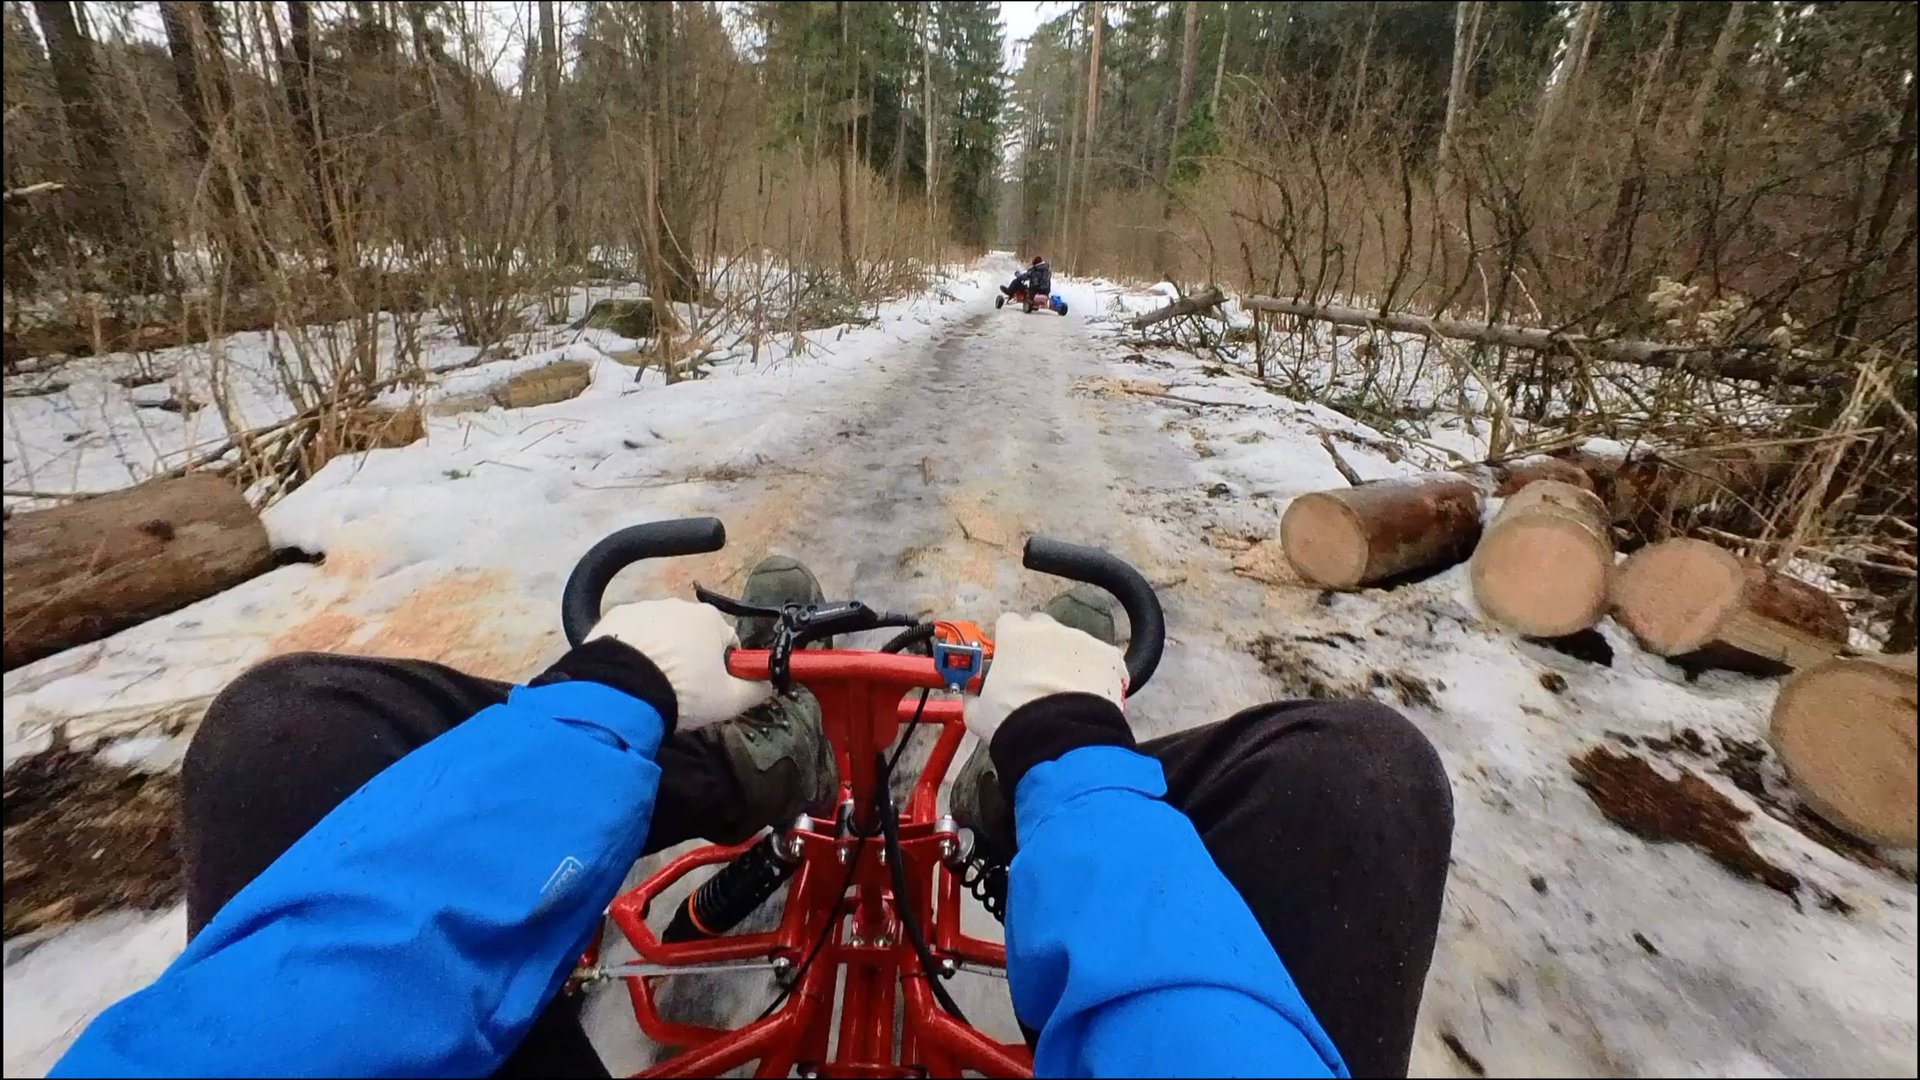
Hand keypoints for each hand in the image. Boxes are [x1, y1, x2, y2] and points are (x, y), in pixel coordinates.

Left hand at [587, 599, 771, 729]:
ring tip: (649, 686)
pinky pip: (629, 635)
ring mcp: (643, 608)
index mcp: (710, 619)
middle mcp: (678, 605)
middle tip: (679, 692)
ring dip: (658, 654)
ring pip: (659, 634)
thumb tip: (768, 683)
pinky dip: (630, 652)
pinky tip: (627, 676)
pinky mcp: (613, 617)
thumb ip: (755, 690)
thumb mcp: (729, 701)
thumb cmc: (684, 692)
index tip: (710, 690)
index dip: (722, 669)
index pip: (727, 642)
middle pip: (691, 636)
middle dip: (688, 659)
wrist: (622, 690)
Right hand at [964, 612, 1126, 743]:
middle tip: (1038, 675)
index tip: (1010, 659)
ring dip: (1070, 661)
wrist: (1059, 738)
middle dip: (1040, 645)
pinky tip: (1092, 697)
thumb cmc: (1013, 722)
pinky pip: (1103, 660)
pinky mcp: (1109, 657)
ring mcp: (1082, 640)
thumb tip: (972, 697)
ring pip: (1074, 643)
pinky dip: (1099, 674)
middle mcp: (1050, 630)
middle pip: (1043, 627)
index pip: (1009, 623)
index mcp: (1014, 636)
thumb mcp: (978, 713)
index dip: (1009, 640)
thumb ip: (974, 697)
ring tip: (1068, 694)